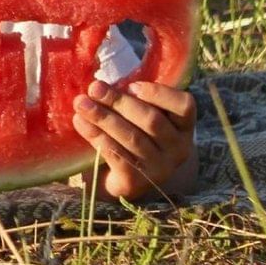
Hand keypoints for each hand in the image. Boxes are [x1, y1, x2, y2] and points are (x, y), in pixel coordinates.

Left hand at [72, 78, 194, 198]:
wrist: (122, 177)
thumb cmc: (132, 132)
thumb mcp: (139, 114)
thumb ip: (131, 97)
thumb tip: (102, 82)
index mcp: (182, 126)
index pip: (185, 106)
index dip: (159, 93)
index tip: (131, 85)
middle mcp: (178, 148)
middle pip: (152, 120)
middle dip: (120, 102)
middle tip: (94, 88)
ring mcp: (159, 168)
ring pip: (132, 138)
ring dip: (103, 117)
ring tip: (81, 103)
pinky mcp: (137, 182)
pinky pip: (116, 155)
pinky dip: (96, 136)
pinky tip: (80, 122)